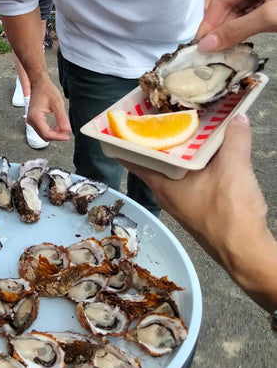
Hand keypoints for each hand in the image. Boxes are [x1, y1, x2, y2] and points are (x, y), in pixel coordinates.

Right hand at [26, 76, 71, 141]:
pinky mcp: (33, 119)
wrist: (39, 83)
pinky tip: (58, 127)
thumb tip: (67, 130)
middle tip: (67, 133)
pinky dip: (50, 130)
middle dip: (56, 136)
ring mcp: (31, 120)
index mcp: (36, 117)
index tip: (67, 136)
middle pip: (44, 136)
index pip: (47, 134)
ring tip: (63, 129)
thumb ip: (62, 118)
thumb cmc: (47, 90)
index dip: (58, 137)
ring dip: (54, 134)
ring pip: (43, 134)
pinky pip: (42, 129)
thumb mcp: (57, 103)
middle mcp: (31, 120)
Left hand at [122, 115, 276, 310]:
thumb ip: (235, 139)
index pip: (132, 159)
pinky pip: (188, 180)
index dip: (125, 140)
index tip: (121, 123)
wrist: (245, 251)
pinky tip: (206, 155)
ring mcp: (181, 203)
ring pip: (173, 171)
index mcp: (161, 184)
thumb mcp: (233, 167)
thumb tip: (238, 118)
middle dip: (157, 140)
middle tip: (159, 116)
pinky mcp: (196, 209)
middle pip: (154, 162)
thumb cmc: (229, 212)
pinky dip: (193, 165)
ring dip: (179, 153)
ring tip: (185, 129)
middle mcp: (166, 194)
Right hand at [198, 0, 276, 50]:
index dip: (210, 22)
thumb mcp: (271, 16)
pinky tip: (236, 42)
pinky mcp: (276, 1)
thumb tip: (206, 45)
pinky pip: (254, 15)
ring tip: (220, 50)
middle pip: (231, 5)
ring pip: (242, 12)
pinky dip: (245, 29)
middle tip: (208, 51)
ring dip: (232, 30)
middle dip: (220, 28)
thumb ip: (238, 30)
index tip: (200, 44)